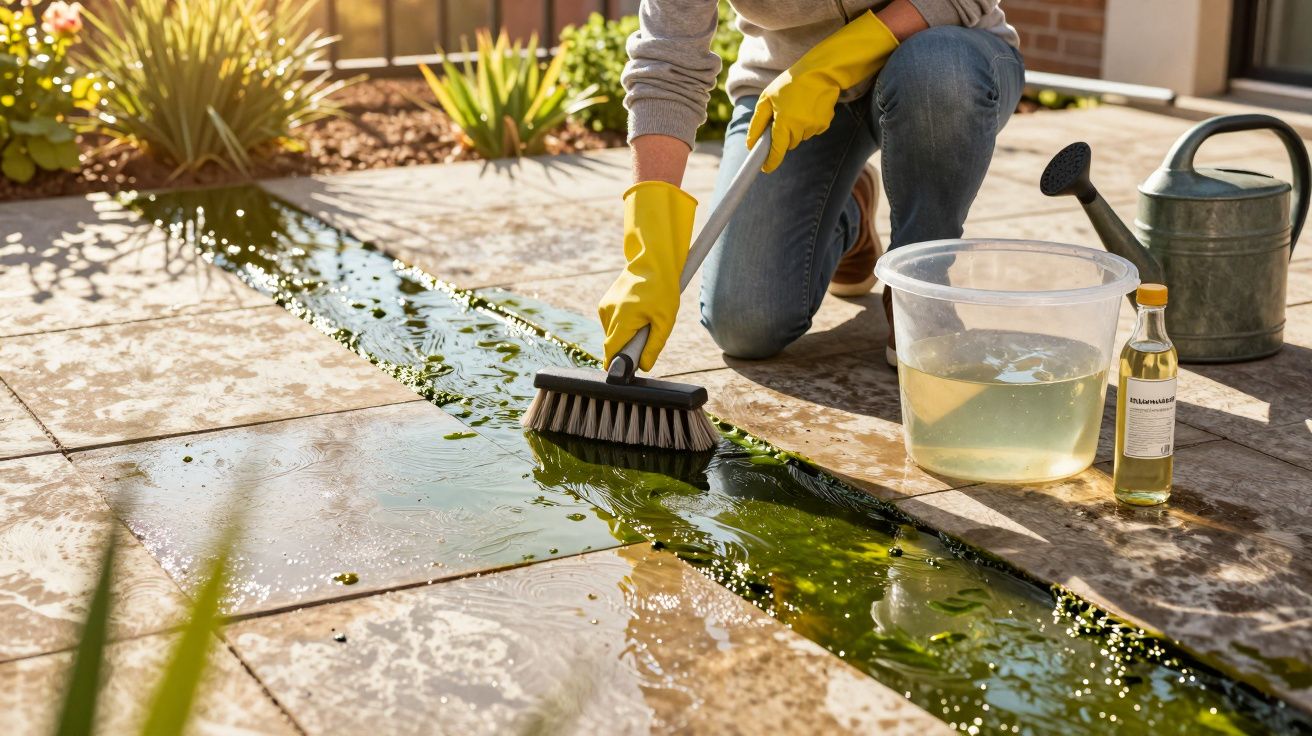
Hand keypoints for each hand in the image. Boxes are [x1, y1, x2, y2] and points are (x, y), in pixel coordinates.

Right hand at [598, 181, 697, 371]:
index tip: (623, 371)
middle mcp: (608, 313)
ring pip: (612, 333)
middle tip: (646, 336)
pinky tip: (636, 312)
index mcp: (622, 319)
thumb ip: (654, 346)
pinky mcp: (604, 301)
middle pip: (613, 343)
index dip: (616, 363)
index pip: (611, 350)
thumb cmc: (662, 289)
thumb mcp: (665, 320)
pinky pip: (611, 322)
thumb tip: (643, 366)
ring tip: (643, 320)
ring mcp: (604, 306)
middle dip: (626, 346)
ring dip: (625, 334)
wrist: (652, 260)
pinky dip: (622, 324)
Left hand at [747, 11, 899, 172]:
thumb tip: (750, 144)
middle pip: (788, 144)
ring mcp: (814, 127)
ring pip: (799, 137)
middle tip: (781, 116)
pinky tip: (808, 107)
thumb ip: (757, 123)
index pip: (776, 151)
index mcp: (785, 123)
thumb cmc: (790, 83)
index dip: (770, 162)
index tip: (765, 168)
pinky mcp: (824, 124)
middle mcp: (801, 128)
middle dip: (783, 135)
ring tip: (796, 106)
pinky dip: (807, 123)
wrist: (821, 71)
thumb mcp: (767, 99)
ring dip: (795, 128)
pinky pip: (811, 130)